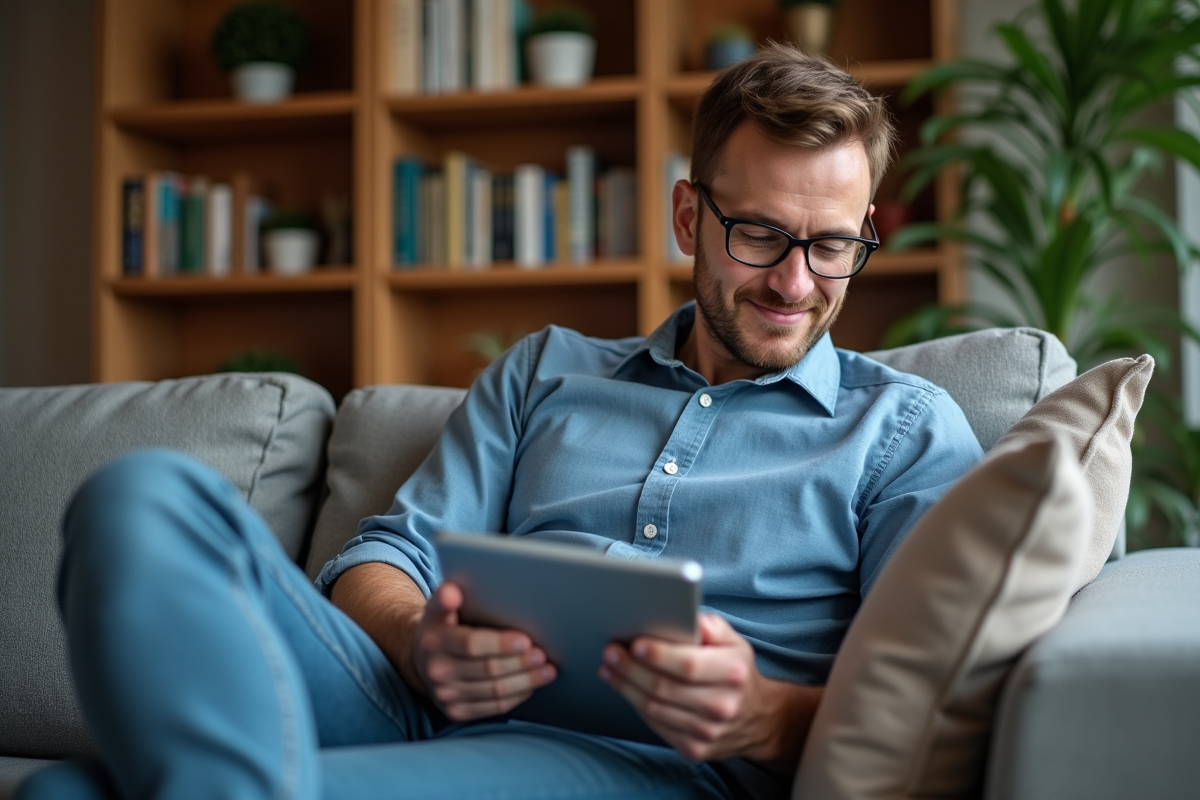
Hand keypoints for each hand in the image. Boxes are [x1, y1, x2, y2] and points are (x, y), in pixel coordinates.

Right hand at [411, 581, 556, 721]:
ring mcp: (445, 695)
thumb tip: (453, 591)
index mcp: (434, 640)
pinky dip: (517, 697)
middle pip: (488, 669)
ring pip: (495, 691)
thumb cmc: (441, 628)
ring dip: (525, 681)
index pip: (471, 644)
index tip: (525, 641)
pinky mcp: (455, 712)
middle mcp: (436, 670)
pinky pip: (493, 707)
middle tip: (542, 655)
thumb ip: (445, 597)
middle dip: (519, 663)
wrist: (422, 660)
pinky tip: (530, 686)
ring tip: (546, 671)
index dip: (500, 644)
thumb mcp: (438, 608)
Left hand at [598, 613, 820, 765]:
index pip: (688, 665)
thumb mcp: (734, 641)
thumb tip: (685, 616)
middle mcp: (722, 705)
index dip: (658, 655)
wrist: (758, 718)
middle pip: (664, 688)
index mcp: (732, 672)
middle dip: (631, 669)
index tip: (634, 644)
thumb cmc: (736, 671)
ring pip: (654, 709)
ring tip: (609, 668)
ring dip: (625, 687)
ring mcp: (708, 731)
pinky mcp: (694, 749)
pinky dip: (636, 705)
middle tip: (611, 652)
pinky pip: (657, 726)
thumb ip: (710, 626)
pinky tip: (625, 688)